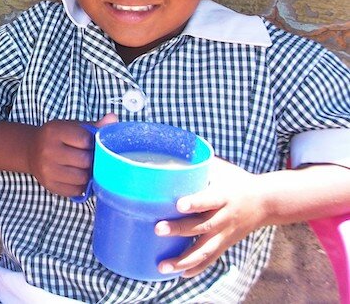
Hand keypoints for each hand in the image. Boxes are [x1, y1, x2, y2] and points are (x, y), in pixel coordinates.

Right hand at [27, 113, 116, 195]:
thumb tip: (114, 118)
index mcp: (55, 132)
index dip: (93, 143)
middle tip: (91, 158)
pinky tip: (78, 176)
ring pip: (82, 178)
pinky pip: (75, 190)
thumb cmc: (57, 137)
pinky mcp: (49, 185)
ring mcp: (47, 169)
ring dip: (88, 174)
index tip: (92, 144)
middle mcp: (48, 150)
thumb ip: (93, 125)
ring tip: (85, 168)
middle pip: (84, 160)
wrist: (30, 150)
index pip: (85, 140)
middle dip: (92, 160)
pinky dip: (81, 185)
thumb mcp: (71, 127)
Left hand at [155, 157, 265, 276]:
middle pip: (202, 227)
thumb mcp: (221, 168)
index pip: (209, 200)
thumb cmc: (236, 180)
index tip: (179, 204)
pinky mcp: (226, 243)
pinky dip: (197, 269)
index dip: (195, 203)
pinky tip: (180, 275)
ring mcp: (226, 233)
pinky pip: (211, 259)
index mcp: (225, 196)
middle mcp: (226, 217)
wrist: (266, 201)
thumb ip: (197, 162)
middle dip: (179, 230)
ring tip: (163, 266)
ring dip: (183, 260)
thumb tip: (169, 149)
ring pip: (205, 250)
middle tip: (158, 229)